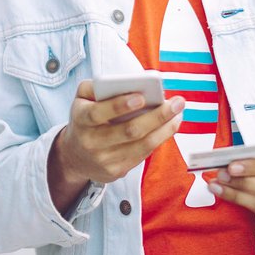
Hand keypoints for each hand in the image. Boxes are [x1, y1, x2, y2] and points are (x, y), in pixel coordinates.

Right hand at [48, 80, 183, 211]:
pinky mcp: (116, 171)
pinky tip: (170, 125)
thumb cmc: (85, 119)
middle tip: (176, 103)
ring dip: (165, 129)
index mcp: (81, 119)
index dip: (119, 106)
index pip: (98, 113)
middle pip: (129, 131)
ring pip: (142, 145)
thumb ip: (96, 86)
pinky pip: (143, 154)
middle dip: (156, 116)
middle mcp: (91, 142)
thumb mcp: (81, 99)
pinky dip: (160, 138)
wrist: (75, 156)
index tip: (141, 96)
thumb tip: (125, 83)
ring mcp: (104, 160)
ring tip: (179, 113)